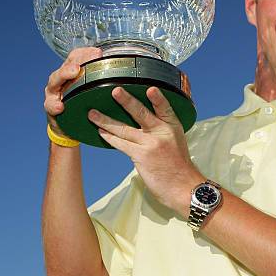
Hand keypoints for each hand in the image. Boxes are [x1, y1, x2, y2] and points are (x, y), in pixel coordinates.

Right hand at [44, 47, 101, 134]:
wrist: (69, 125)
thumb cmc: (84, 104)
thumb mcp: (94, 91)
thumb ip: (104, 81)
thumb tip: (127, 72)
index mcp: (73, 71)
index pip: (77, 56)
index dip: (86, 53)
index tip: (98, 53)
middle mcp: (62, 78)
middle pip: (65, 66)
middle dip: (74, 63)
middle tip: (80, 66)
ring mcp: (54, 92)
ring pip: (54, 81)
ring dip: (63, 76)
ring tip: (72, 73)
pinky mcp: (51, 107)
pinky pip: (50, 105)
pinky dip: (54, 105)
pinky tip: (60, 107)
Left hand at [87, 86, 204, 214]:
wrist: (183, 187)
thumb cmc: (178, 166)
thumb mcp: (177, 141)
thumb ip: (162, 131)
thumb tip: (142, 124)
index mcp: (173, 126)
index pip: (165, 108)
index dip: (158, 98)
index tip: (150, 89)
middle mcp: (162, 132)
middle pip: (141, 113)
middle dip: (126, 101)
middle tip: (115, 91)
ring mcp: (150, 143)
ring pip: (124, 128)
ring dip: (106, 121)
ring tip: (93, 113)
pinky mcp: (141, 155)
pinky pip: (121, 144)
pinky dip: (109, 137)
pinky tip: (101, 132)